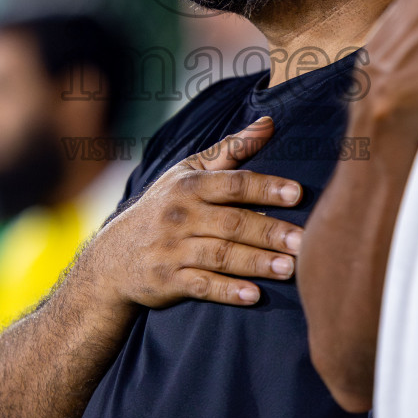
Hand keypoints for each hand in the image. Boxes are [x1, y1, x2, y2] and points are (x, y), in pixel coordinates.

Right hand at [81, 117, 303, 308]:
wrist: (113, 258)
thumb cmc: (164, 207)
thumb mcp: (189, 173)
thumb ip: (231, 150)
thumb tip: (270, 122)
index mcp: (189, 186)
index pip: (232, 185)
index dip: (265, 188)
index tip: (297, 193)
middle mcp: (180, 216)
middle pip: (232, 223)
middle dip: (270, 232)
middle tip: (304, 241)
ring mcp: (173, 250)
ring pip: (220, 255)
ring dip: (256, 263)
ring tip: (290, 269)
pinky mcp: (168, 281)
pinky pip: (201, 285)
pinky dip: (227, 291)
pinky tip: (254, 295)